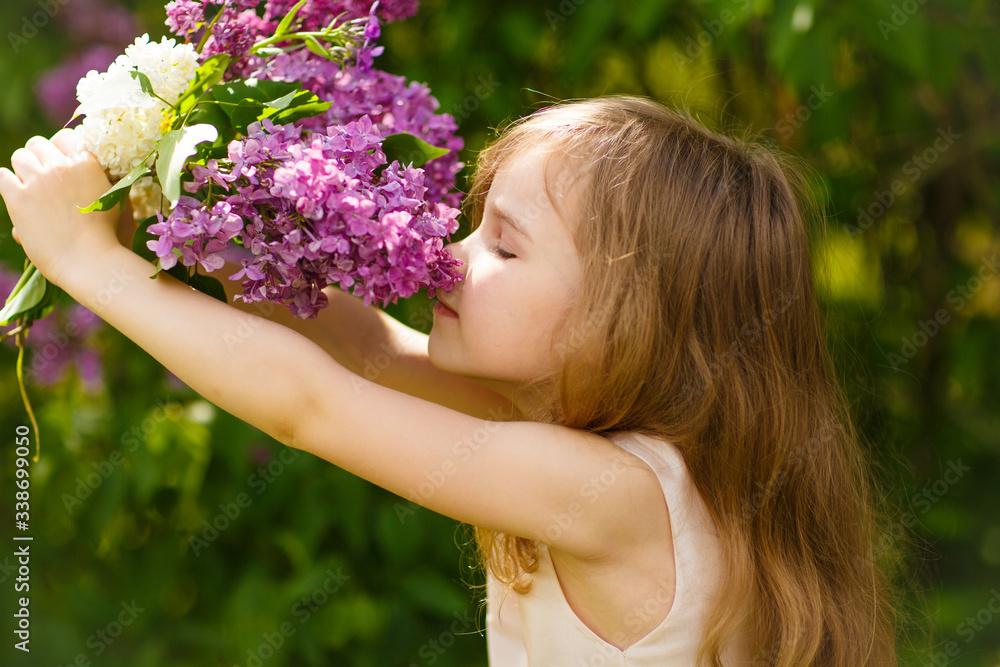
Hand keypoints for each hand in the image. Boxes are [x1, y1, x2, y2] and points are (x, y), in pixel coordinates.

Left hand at [0, 129, 121, 287]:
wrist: (89, 261)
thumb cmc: (109, 234)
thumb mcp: (116, 198)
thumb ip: (104, 177)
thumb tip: (87, 166)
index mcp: (86, 163)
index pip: (65, 137)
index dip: (62, 148)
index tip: (62, 161)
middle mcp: (60, 167)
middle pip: (39, 144)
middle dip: (41, 157)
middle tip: (46, 176)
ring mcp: (37, 181)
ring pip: (20, 157)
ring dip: (24, 168)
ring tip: (30, 185)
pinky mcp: (17, 198)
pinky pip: (2, 176)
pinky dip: (7, 182)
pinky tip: (16, 193)